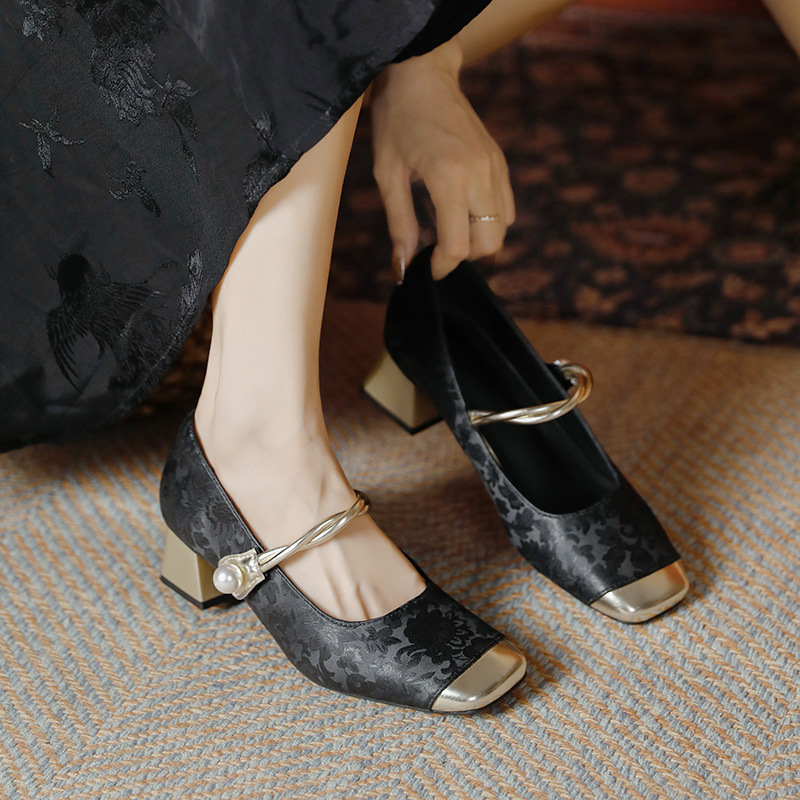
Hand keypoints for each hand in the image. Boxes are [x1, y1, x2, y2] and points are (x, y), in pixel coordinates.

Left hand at [370, 42, 514, 280]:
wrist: (423, 73)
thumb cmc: (396, 120)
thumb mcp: (387, 174)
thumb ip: (399, 224)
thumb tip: (403, 267)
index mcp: (449, 177)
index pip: (458, 245)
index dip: (443, 266)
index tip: (427, 267)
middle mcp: (480, 174)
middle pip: (489, 243)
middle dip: (464, 257)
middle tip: (437, 248)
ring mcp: (495, 167)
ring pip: (502, 229)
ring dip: (478, 241)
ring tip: (449, 229)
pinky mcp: (500, 162)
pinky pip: (506, 208)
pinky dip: (489, 222)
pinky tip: (463, 213)